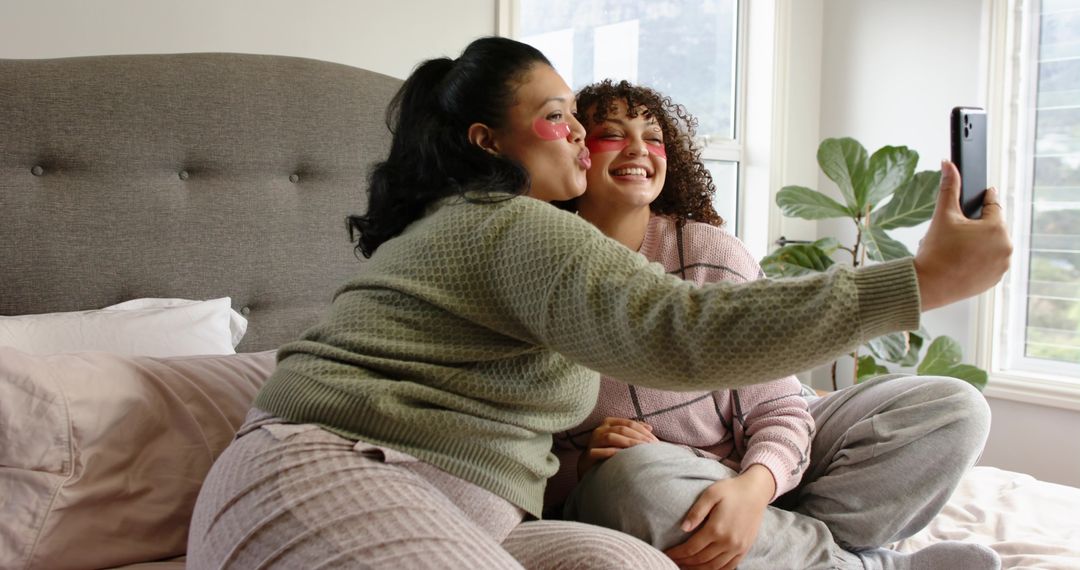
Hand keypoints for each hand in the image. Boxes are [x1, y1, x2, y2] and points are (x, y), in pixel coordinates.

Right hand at [576, 417, 658, 477]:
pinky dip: (613, 452)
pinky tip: (625, 457)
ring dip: (628, 443)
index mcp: (609, 422)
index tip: (655, 441)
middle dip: (638, 437)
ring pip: (611, 437)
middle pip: (622, 429)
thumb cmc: (609, 450)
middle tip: (651, 447)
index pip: (629, 423)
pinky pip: (601, 451)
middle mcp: (600, 429)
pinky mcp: (589, 453)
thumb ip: (633, 432)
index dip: (643, 431)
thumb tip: (650, 428)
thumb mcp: (621, 438)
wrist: (589, 464)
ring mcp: (593, 441)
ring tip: (641, 450)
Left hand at [664, 464, 775, 569]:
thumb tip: (683, 528)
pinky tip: (706, 569)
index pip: (691, 548)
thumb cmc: (731, 490)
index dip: (677, 553)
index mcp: (716, 528)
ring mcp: (738, 547)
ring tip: (685, 567)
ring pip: (714, 567)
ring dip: (698, 569)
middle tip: (672, 561)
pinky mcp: (745, 548)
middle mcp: (728, 542)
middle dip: (684, 562)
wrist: (756, 491)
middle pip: (701, 559)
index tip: (667, 553)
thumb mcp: (711, 494)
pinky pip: (729, 567)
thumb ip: (696, 511)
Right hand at [914, 160, 1011, 310]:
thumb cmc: (936, 252)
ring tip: (958, 247)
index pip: (994, 205)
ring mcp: (1002, 265)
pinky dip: (979, 259)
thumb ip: (949, 187)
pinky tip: (962, 260)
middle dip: (978, 225)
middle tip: (958, 230)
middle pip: (993, 226)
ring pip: (992, 245)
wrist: (928, 285)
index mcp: (996, 228)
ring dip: (980, 242)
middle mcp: (1005, 247)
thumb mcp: (943, 215)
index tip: (984, 195)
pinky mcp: (995, 280)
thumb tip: (948, 164)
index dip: (985, 199)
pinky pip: (990, 262)